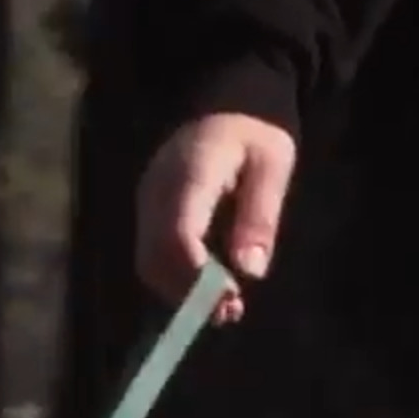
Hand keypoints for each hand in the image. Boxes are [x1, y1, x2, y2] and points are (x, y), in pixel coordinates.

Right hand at [135, 112, 296, 324]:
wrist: (225, 105)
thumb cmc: (254, 134)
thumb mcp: (272, 166)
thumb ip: (260, 215)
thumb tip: (249, 271)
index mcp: (189, 174)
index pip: (179, 235)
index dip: (199, 276)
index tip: (230, 299)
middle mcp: (155, 192)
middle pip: (155, 257)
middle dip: (189, 292)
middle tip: (229, 312)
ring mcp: (145, 203)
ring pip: (148, 262)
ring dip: (180, 292)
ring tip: (222, 306)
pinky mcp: (147, 214)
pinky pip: (151, 255)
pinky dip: (175, 279)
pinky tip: (205, 287)